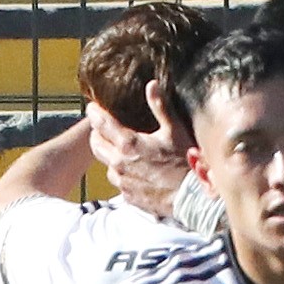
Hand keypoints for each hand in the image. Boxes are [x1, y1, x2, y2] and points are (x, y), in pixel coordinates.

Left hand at [87, 83, 193, 211]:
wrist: (192, 198)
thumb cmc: (185, 162)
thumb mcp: (175, 130)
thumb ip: (160, 107)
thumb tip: (152, 85)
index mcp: (129, 144)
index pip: (101, 124)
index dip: (94, 113)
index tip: (92, 107)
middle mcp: (119, 164)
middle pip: (96, 145)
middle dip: (97, 133)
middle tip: (102, 127)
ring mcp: (122, 182)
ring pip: (107, 164)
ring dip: (110, 155)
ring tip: (121, 149)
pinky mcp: (128, 196)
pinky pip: (119, 181)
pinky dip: (122, 172)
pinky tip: (135, 169)